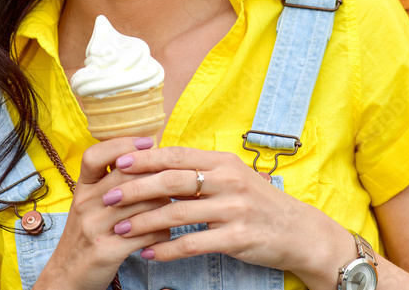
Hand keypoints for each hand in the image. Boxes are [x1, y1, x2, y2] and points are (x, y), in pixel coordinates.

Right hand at [35, 136, 172, 289]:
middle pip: (125, 175)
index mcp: (81, 188)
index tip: (147, 141)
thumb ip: (109, 183)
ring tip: (174, 206)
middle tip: (175, 176)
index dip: (121, 144)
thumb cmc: (87, 235)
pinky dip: (161, 231)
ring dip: (164, 203)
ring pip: (141, 203)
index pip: (94, 155)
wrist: (66, 276)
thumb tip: (146, 157)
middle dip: (155, 173)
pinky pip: (145, 233)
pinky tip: (165, 232)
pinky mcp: (107, 250)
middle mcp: (85, 203)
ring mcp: (94, 227)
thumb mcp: (89, 205)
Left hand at [103, 145, 351, 281]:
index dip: (144, 159)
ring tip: (119, 229)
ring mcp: (233, 209)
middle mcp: (228, 181)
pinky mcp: (238, 238)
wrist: (300, 232)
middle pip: (171, 181)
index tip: (116, 163)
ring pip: (177, 213)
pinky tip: (148, 253)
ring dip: (143, 222)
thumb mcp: (233, 177)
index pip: (175, 155)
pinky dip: (167, 249)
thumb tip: (159, 164)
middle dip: (135, 189)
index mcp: (223, 162)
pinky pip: (194, 243)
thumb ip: (201, 171)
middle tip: (108, 197)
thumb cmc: (259, 203)